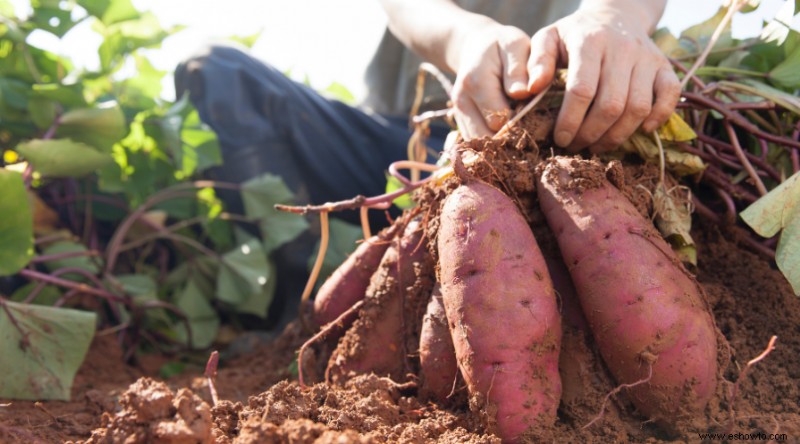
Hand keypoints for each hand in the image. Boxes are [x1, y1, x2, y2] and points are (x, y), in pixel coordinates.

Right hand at [449, 22, 532, 138]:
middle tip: (535, 133)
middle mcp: (462, 102)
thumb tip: (523, 93)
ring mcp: (458, 114)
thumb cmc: (502, 46)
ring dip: (503, 147)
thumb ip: (518, 69)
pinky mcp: (461, 123)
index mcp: (476, 82)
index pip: (499, 119)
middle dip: (512, 140)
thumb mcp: (515, 45)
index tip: (540, 119)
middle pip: (488, 138)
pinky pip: (477, 145)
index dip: (522, 124)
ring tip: (523, 138)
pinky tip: (511, 138)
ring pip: (480, 147)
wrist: (476, 47)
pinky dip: (494, 147)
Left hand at [527, 5, 679, 152]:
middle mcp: (623, 49)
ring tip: (597, 145)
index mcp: (590, 42)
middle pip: (611, 104)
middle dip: (591, 134)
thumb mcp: (548, 38)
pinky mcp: (664, 66)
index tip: (559, 138)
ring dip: (617, 135)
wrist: (615, 15)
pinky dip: (659, 117)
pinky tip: (641, 131)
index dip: (570, 121)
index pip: (582, 90)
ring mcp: (647, 58)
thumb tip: (530, 89)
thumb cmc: (575, 34)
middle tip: (576, 146)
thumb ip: (536, 62)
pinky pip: (671, 96)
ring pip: (638, 107)